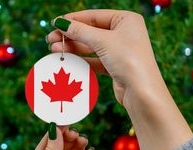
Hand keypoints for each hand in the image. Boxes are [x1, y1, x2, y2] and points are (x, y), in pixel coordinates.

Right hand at [47, 10, 192, 149]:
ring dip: (74, 48)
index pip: (94, 16)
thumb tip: (61, 23)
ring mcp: (120, 51)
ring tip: (55, 50)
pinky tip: (68, 60)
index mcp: (126, 20)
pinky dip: (82, 60)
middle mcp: (124, 34)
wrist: (141, 92)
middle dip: (71, 36)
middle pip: (91, 31)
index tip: (55, 24)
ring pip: (92, 47)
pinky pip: (95, 60)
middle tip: (51, 40)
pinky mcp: (115, 66)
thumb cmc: (128, 60)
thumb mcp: (103, 41)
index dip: (73, 20)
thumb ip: (80, 31)